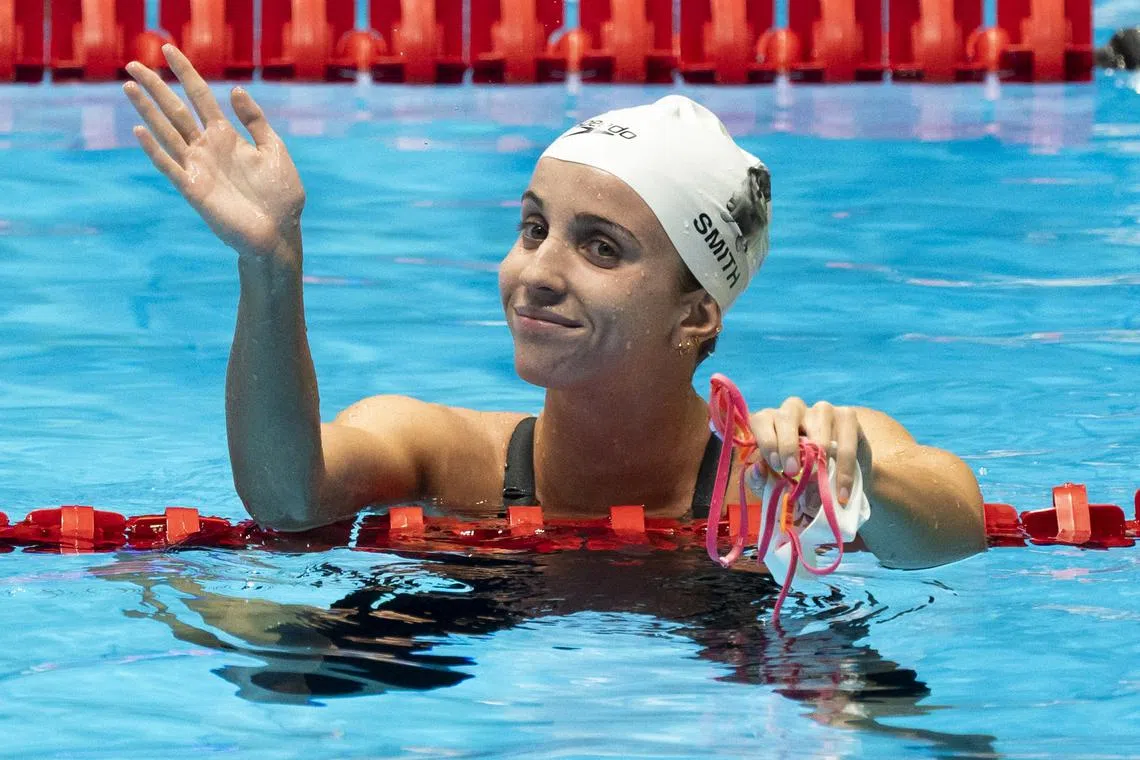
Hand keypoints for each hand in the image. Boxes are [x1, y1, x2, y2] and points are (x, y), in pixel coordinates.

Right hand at [123, 45, 304, 260]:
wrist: (279, 234)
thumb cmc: (281, 196)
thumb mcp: (274, 151)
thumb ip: (255, 121)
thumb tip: (234, 90)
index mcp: (227, 136)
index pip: (201, 97)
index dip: (186, 72)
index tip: (168, 49)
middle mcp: (207, 148)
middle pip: (176, 110)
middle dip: (156, 87)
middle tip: (132, 62)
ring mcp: (198, 167)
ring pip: (167, 132)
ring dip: (148, 111)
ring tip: (129, 86)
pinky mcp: (194, 190)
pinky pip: (170, 166)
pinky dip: (154, 149)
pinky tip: (139, 131)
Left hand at [749, 398, 871, 504]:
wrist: (833, 486)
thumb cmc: (795, 481)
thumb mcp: (774, 484)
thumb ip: (760, 479)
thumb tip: (758, 469)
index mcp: (771, 422)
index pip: (762, 420)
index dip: (766, 440)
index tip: (775, 466)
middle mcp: (794, 410)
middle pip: (788, 413)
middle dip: (788, 443)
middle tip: (792, 471)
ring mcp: (822, 410)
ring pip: (820, 415)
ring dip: (819, 447)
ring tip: (818, 477)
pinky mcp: (847, 417)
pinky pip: (846, 436)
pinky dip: (844, 464)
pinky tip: (841, 489)